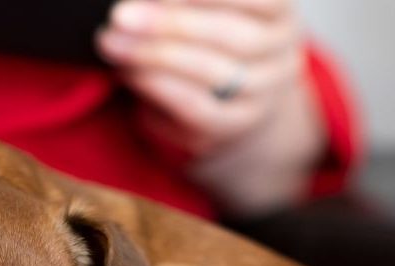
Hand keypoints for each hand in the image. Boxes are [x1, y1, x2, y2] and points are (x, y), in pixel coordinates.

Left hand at [96, 0, 325, 210]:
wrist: (232, 91)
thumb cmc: (211, 32)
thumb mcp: (208, 9)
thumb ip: (177, 3)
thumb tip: (140, 2)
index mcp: (279, 14)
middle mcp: (281, 54)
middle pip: (233, 37)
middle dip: (171, 24)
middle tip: (120, 17)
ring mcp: (264, 94)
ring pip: (215, 75)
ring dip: (156, 58)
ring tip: (113, 45)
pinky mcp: (236, 124)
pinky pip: (198, 111)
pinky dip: (159, 90)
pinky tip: (129, 73)